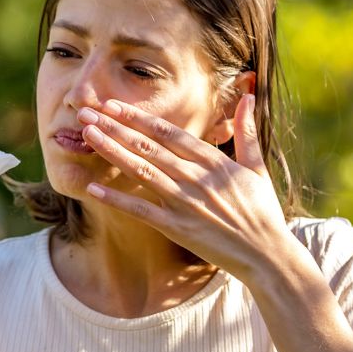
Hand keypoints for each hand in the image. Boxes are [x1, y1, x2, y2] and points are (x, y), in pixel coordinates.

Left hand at [75, 95, 301, 282]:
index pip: (169, 133)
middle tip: (86, 113)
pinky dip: (116, 199)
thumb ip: (247, 132)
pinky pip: (141, 211)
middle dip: (115, 127)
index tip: (114, 104)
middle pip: (148, 147)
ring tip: (87, 135)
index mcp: (213, 161)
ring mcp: (185, 203)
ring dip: (112, 151)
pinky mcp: (177, 228)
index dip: (139, 117)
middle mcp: (195, 178)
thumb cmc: (262, 211)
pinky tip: (92, 187)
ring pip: (141, 171)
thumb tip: (249, 96)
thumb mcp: (257, 167)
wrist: (266, 255)